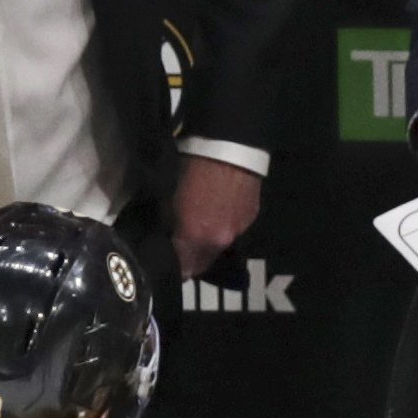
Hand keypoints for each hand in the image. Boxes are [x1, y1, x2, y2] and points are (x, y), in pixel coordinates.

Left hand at [172, 156, 260, 279]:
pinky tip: (217, 212)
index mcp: (197, 237)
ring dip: (207, 244)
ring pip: (218, 249)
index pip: (183, 270)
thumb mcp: (170, 196)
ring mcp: (239, 230)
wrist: (231, 147)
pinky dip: (222, 228)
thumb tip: (166, 235)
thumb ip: (168, 223)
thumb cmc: (193, 168)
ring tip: (198, 228)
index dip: (173, 270)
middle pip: (202, 264)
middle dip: (190, 261)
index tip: (165, 264)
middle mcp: (220, 241)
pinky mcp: (251, 217)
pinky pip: (233, 232)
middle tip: (179, 250)